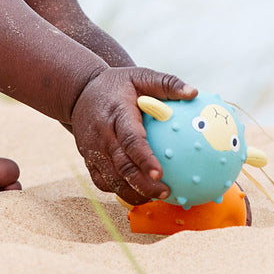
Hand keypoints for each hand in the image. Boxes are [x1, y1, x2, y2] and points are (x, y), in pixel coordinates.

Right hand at [70, 67, 196, 205]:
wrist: (79, 90)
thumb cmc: (117, 84)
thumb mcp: (139, 76)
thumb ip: (166, 83)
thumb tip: (194, 93)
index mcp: (116, 113)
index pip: (130, 139)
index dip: (144, 159)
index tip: (161, 173)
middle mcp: (102, 133)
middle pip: (121, 165)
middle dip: (143, 184)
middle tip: (166, 193)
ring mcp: (92, 148)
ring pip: (110, 178)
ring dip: (132, 192)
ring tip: (155, 197)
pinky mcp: (87, 158)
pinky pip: (101, 181)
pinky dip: (118, 191)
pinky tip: (138, 194)